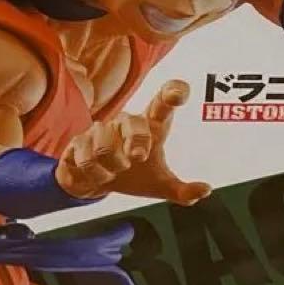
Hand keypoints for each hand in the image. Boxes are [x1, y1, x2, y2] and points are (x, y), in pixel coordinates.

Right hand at [56, 79, 211, 205]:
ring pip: (104, 147)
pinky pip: (84, 158)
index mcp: (150, 126)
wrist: (96, 182)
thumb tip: (205, 190)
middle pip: (132, 122)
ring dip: (111, 167)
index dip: (172, 94)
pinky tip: (97, 175)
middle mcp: (125, 122)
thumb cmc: (135, 175)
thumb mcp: (160, 185)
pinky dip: (94, 175)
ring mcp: (100, 129)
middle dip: (136, 141)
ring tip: (114, 172)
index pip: (162, 103)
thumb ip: (183, 191)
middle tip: (138, 159)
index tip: (179, 94)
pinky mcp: (78, 141)